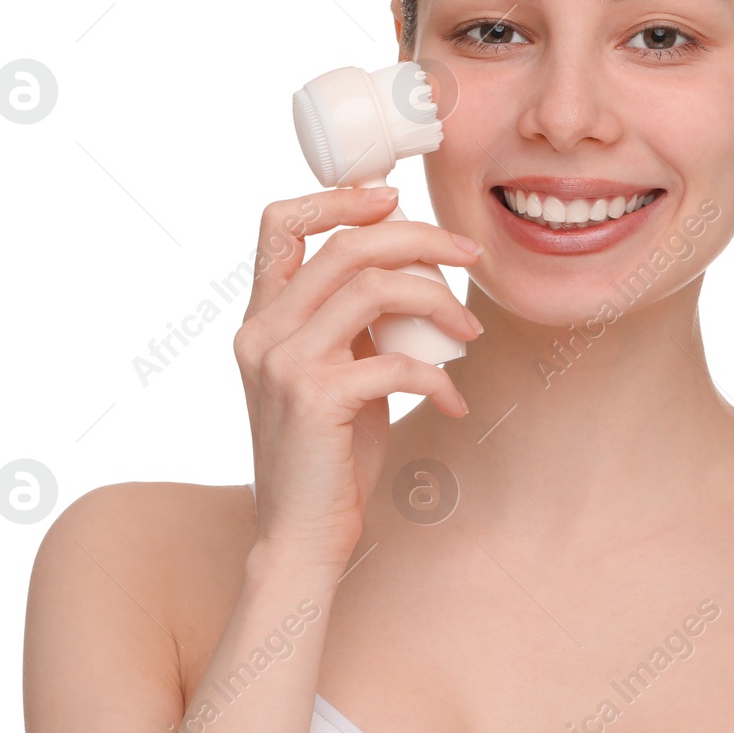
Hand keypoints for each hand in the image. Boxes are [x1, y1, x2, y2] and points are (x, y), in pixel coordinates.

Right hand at [233, 185, 483, 570]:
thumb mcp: (333, 372)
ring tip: (471, 330)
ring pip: (374, 289)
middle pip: (347, 246)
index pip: (279, 224)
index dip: (339, 198)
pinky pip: (397, 362)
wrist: (301, 534)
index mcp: (262, 318)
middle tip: (469, 254)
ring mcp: (285, 364)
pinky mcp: (316, 399)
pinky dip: (438, 378)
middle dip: (421, 239)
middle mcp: (263, 332)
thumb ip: (351, 322)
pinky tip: (452, 401)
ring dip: (440, 301)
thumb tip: (408, 270)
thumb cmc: (329, 454)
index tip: (394, 200)